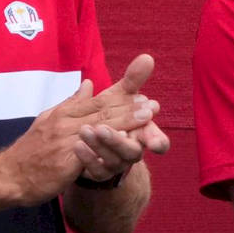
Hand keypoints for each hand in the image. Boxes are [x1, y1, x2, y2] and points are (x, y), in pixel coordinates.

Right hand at [3, 73, 152, 204]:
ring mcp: (65, 141)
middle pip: (102, 111)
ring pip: (100, 128)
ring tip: (147, 117)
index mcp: (63, 113)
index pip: (96, 101)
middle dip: (129, 106)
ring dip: (126, 121)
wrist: (8, 176)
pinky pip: (91, 152)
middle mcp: (65, 123)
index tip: (141, 92)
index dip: (120, 97)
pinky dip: (109, 146)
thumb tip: (88, 84)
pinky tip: (126, 143)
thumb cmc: (30, 151)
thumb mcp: (48, 120)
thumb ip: (71, 103)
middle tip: (152, 103)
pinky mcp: (65, 161)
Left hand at [77, 54, 167, 180]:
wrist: (91, 148)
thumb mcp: (119, 98)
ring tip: (84, 131)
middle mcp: (132, 152)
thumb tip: (147, 58)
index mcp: (142, 135)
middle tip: (101, 127)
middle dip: (116, 139)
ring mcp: (116, 165)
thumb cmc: (110, 119)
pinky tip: (77, 146)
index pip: (157, 141)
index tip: (147, 132)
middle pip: (131, 151)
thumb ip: (133, 81)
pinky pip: (94, 170)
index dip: (156, 139)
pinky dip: (87, 158)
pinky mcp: (99, 174)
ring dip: (99, 146)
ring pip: (112, 160)